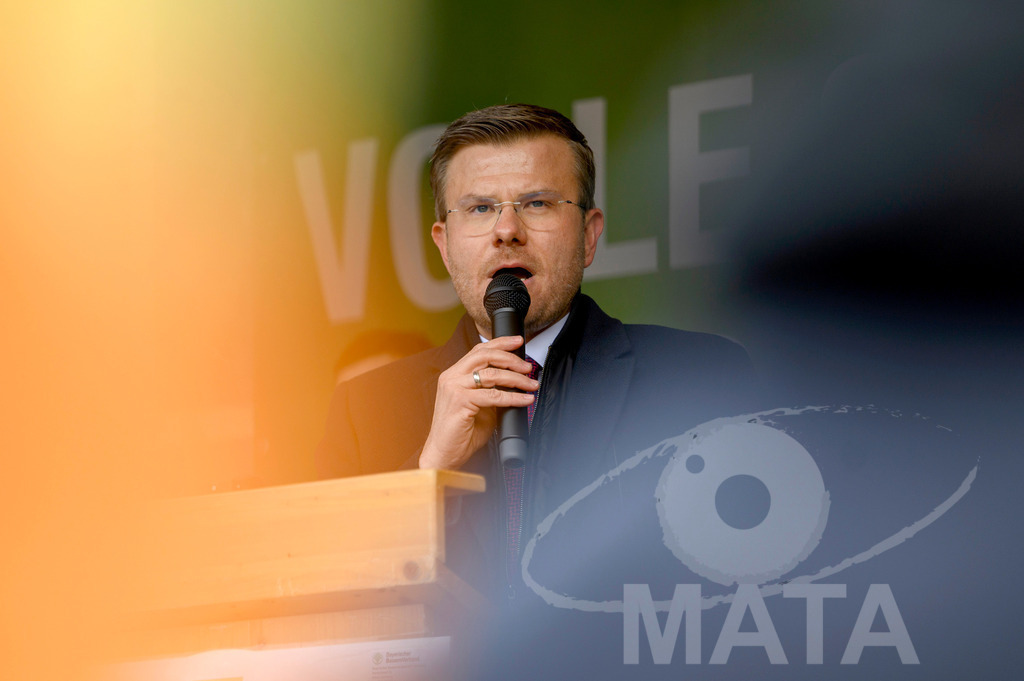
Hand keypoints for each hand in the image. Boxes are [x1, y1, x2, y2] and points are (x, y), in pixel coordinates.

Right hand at [419, 336, 538, 469]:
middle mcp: (452, 377)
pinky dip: (513, 397)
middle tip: (527, 366)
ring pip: (492, 374)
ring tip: (530, 384)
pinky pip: (494, 396)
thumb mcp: (479, 404)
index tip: (517, 342)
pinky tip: (525, 400)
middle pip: (485, 355)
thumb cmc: (460, 431)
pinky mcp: (460, 402)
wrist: (444, 453)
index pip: (478, 350)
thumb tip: (514, 383)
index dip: (500, 343)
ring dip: (516, 378)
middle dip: (511, 358)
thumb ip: (491, 390)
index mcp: (454, 374)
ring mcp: (454, 388)